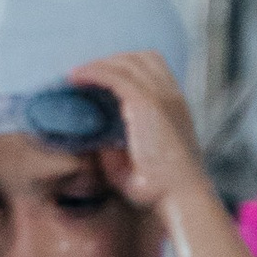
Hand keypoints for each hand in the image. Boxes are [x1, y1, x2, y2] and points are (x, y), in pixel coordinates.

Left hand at [70, 51, 209, 213]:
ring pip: (127, 63)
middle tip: (84, 75)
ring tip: (76, 76)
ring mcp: (162, 98)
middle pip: (141, 58)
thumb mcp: (137, 163)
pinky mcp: (147, 104)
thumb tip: (92, 137)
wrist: (181, 197)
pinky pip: (116, 77)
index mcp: (176, 108)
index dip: (126, 68)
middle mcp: (172, 97)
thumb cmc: (160, 189)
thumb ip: (118, 147)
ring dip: (99, 65)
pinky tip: (75, 79)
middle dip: (110, 62)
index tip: (99, 79)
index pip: (154, 69)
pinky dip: (94, 73)